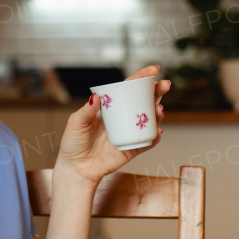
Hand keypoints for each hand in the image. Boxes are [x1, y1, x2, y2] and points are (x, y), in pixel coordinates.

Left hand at [53, 65, 169, 186]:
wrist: (76, 168)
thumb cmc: (73, 143)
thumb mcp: (76, 123)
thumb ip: (87, 110)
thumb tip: (97, 96)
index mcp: (110, 108)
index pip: (128, 89)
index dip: (141, 79)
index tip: (153, 70)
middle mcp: (122, 118)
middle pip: (143, 101)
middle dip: (157, 92)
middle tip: (165, 85)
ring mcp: (129, 133)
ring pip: (150, 120)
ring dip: (158, 113)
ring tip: (159, 109)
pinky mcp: (132, 149)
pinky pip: (148, 142)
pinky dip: (155, 136)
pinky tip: (157, 131)